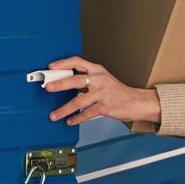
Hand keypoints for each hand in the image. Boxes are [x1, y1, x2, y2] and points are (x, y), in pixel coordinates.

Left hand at [42, 57, 161, 127]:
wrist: (136, 102)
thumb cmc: (117, 92)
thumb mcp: (102, 79)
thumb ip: (86, 80)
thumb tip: (65, 83)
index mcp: (97, 70)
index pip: (77, 62)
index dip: (63, 63)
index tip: (51, 67)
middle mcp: (99, 79)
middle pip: (75, 80)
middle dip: (59, 84)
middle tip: (48, 88)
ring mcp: (102, 93)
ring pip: (78, 101)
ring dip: (64, 109)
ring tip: (54, 115)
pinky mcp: (105, 106)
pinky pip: (86, 113)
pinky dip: (76, 119)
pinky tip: (70, 121)